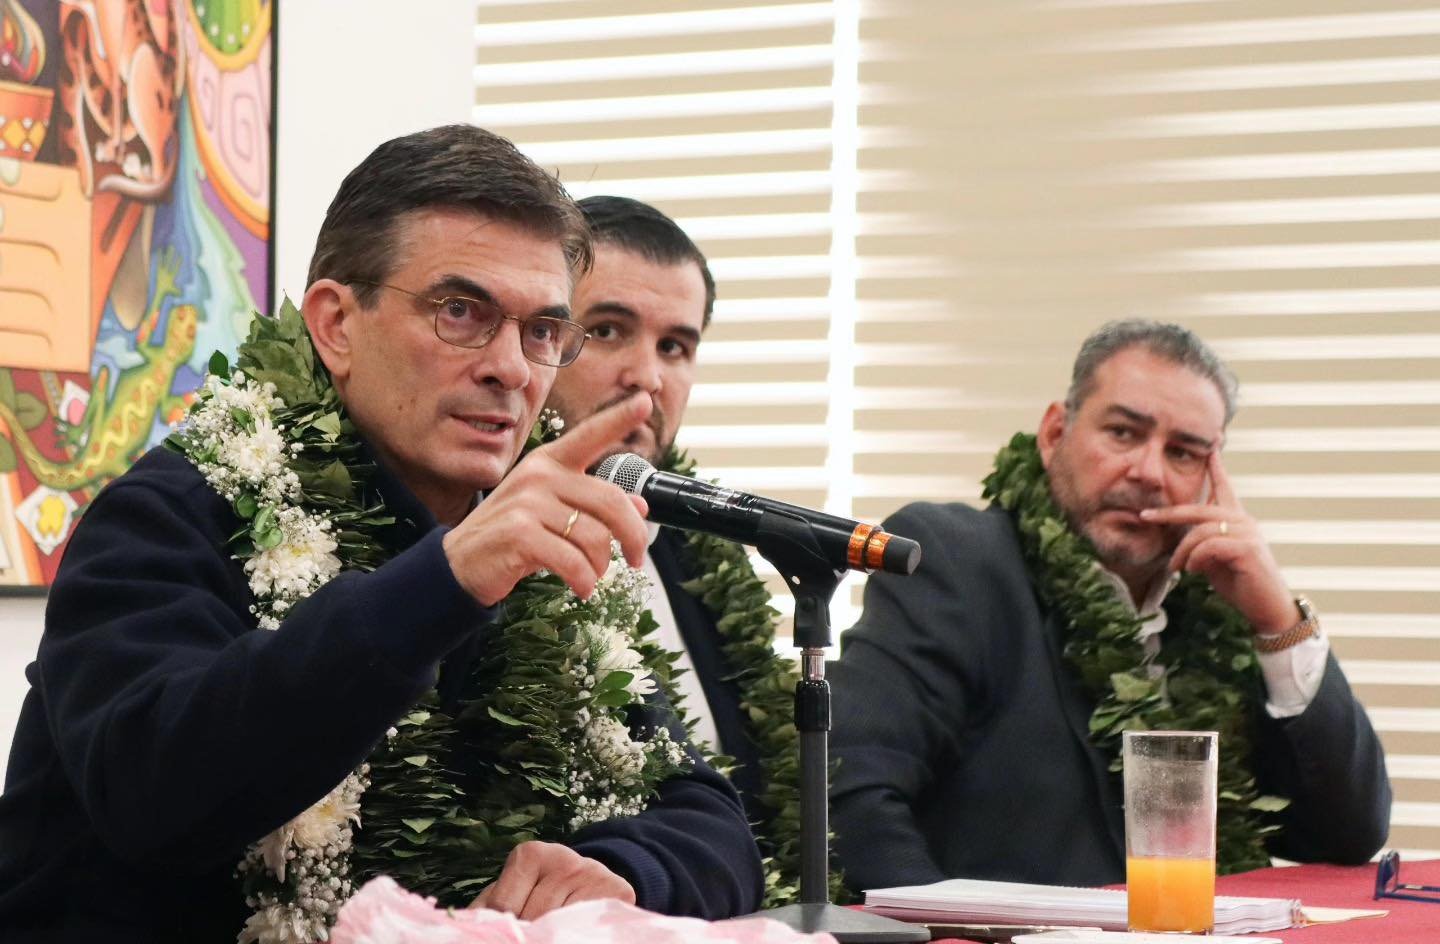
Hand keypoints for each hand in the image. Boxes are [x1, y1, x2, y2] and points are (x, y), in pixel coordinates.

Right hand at [443, 394, 652, 604]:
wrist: (460, 563)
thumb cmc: (512, 535)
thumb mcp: (552, 512)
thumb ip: (592, 504)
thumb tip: (640, 505)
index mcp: (549, 462)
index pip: (590, 435)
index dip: (619, 418)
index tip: (645, 399)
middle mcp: (539, 475)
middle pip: (611, 501)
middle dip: (632, 537)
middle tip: (636, 560)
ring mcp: (527, 502)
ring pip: (594, 537)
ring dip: (601, 565)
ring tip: (591, 576)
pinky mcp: (519, 532)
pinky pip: (573, 561)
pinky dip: (584, 581)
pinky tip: (581, 588)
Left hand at [468, 841, 635, 918]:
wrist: (593, 880)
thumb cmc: (543, 890)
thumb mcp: (514, 891)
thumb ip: (488, 906)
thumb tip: (462, 922)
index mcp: (530, 855)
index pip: (502, 906)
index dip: (503, 927)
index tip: (508, 931)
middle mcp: (563, 857)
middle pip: (531, 917)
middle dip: (527, 932)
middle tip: (529, 931)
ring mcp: (591, 872)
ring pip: (558, 923)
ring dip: (550, 933)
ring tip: (548, 931)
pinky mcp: (616, 890)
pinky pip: (585, 924)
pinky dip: (573, 931)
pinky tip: (568, 931)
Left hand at [1139, 451, 1298, 633]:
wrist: (1266, 607)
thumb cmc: (1240, 583)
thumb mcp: (1214, 558)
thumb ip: (1202, 542)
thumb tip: (1180, 538)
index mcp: (1236, 519)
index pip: (1224, 487)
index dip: (1216, 466)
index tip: (1211, 444)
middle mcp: (1243, 520)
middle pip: (1199, 509)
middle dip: (1169, 513)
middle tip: (1144, 516)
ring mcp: (1247, 533)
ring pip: (1200, 531)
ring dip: (1183, 552)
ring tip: (1178, 569)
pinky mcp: (1246, 548)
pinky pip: (1209, 546)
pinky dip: (1196, 560)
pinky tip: (1196, 571)